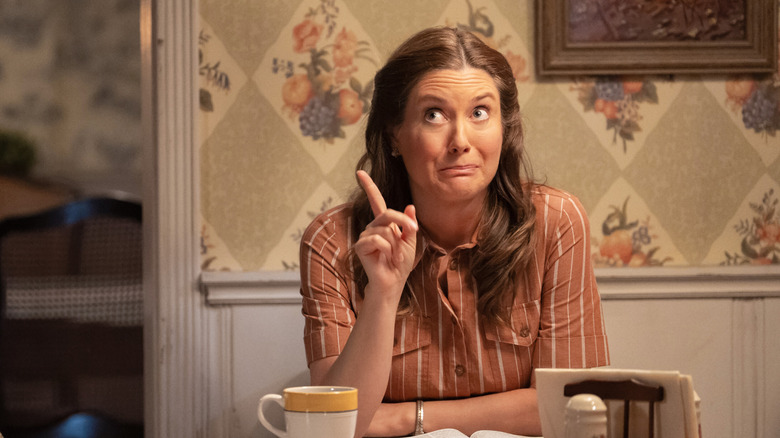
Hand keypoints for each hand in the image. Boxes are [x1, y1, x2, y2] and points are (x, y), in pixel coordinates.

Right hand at [354, 170, 417, 299]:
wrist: (393, 282)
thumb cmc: (401, 263)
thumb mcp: (410, 242)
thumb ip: (409, 225)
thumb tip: (410, 206)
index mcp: (384, 224)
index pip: (375, 201)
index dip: (368, 187)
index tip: (359, 172)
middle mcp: (372, 227)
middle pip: (387, 213)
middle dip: (403, 223)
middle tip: (412, 231)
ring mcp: (365, 236)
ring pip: (386, 230)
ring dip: (396, 245)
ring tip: (394, 256)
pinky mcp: (360, 246)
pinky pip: (378, 240)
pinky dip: (388, 250)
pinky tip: (386, 259)